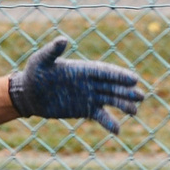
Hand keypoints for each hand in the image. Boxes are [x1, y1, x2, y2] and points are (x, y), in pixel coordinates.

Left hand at [6, 37, 145, 133]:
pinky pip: (100, 115)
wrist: (28, 94)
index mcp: (83, 69)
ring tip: (134, 111)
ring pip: (110, 100)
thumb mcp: (41, 61)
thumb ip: (53, 51)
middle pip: (112, 86)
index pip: (105, 72)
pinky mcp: (84, 109)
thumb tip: (63, 39)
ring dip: (122, 105)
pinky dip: (109, 122)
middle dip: (126, 91)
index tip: (133, 79)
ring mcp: (89, 96)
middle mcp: (89, 82)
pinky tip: (117, 130)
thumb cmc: (34, 74)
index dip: (119, 75)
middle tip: (141, 96)